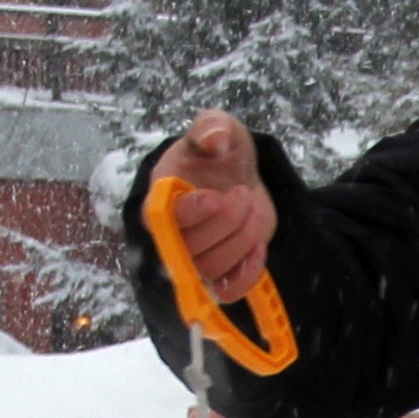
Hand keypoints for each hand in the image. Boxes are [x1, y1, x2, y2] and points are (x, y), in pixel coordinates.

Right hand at [152, 114, 274, 300]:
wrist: (237, 177)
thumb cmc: (218, 153)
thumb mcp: (216, 127)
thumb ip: (211, 126)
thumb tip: (215, 139)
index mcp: (160, 199)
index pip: (163, 219)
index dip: (192, 212)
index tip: (215, 196)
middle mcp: (170, 235)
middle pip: (192, 248)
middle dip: (228, 221)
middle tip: (243, 193)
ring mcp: (194, 259)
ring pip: (213, 268)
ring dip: (243, 238)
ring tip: (252, 207)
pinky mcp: (218, 274)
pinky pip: (228, 291)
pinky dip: (248, 272)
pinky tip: (258, 244)